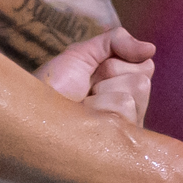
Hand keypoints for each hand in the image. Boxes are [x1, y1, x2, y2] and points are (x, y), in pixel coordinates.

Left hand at [40, 24, 155, 125]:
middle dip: (108, 75)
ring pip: (137, 90)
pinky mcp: (120, 140)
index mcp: (123, 85)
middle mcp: (130, 108)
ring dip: (102, 93)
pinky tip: (85, 118)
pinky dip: (98, 106)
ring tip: (83, 105)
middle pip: (143, 78)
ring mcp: (126, 126)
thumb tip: (151, 48)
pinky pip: (125, 107)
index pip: (145, 64)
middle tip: (86, 89)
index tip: (92, 72)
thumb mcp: (82, 53)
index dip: (116, 63)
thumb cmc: (52, 85)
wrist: (31, 111)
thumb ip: (115, 41)